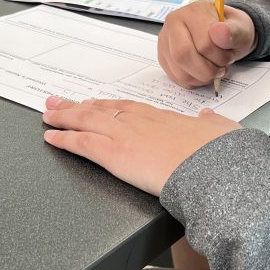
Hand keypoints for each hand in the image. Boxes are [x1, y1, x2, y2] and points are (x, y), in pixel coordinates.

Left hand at [42, 96, 241, 195]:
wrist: (215, 168)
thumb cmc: (221, 154)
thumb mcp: (222, 130)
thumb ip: (212, 123)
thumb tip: (208, 116)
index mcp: (163, 118)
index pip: (129, 107)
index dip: (109, 104)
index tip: (95, 102)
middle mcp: (140, 121)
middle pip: (102, 109)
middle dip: (78, 106)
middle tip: (58, 101)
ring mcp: (125, 135)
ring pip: (86, 121)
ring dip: (64, 116)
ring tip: (47, 113)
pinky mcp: (114, 153)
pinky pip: (81, 143)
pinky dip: (64, 139)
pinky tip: (51, 138)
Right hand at [158, 1, 256, 87]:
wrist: (222, 33)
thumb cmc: (230, 30)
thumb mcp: (241, 28)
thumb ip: (234, 31)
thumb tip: (219, 32)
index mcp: (194, 11)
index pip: (203, 43)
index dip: (220, 57)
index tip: (229, 55)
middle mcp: (174, 22)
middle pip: (183, 56)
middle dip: (207, 70)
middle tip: (221, 68)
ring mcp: (165, 40)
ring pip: (179, 70)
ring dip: (201, 77)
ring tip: (213, 69)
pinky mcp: (163, 56)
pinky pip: (176, 77)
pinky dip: (193, 81)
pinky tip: (202, 72)